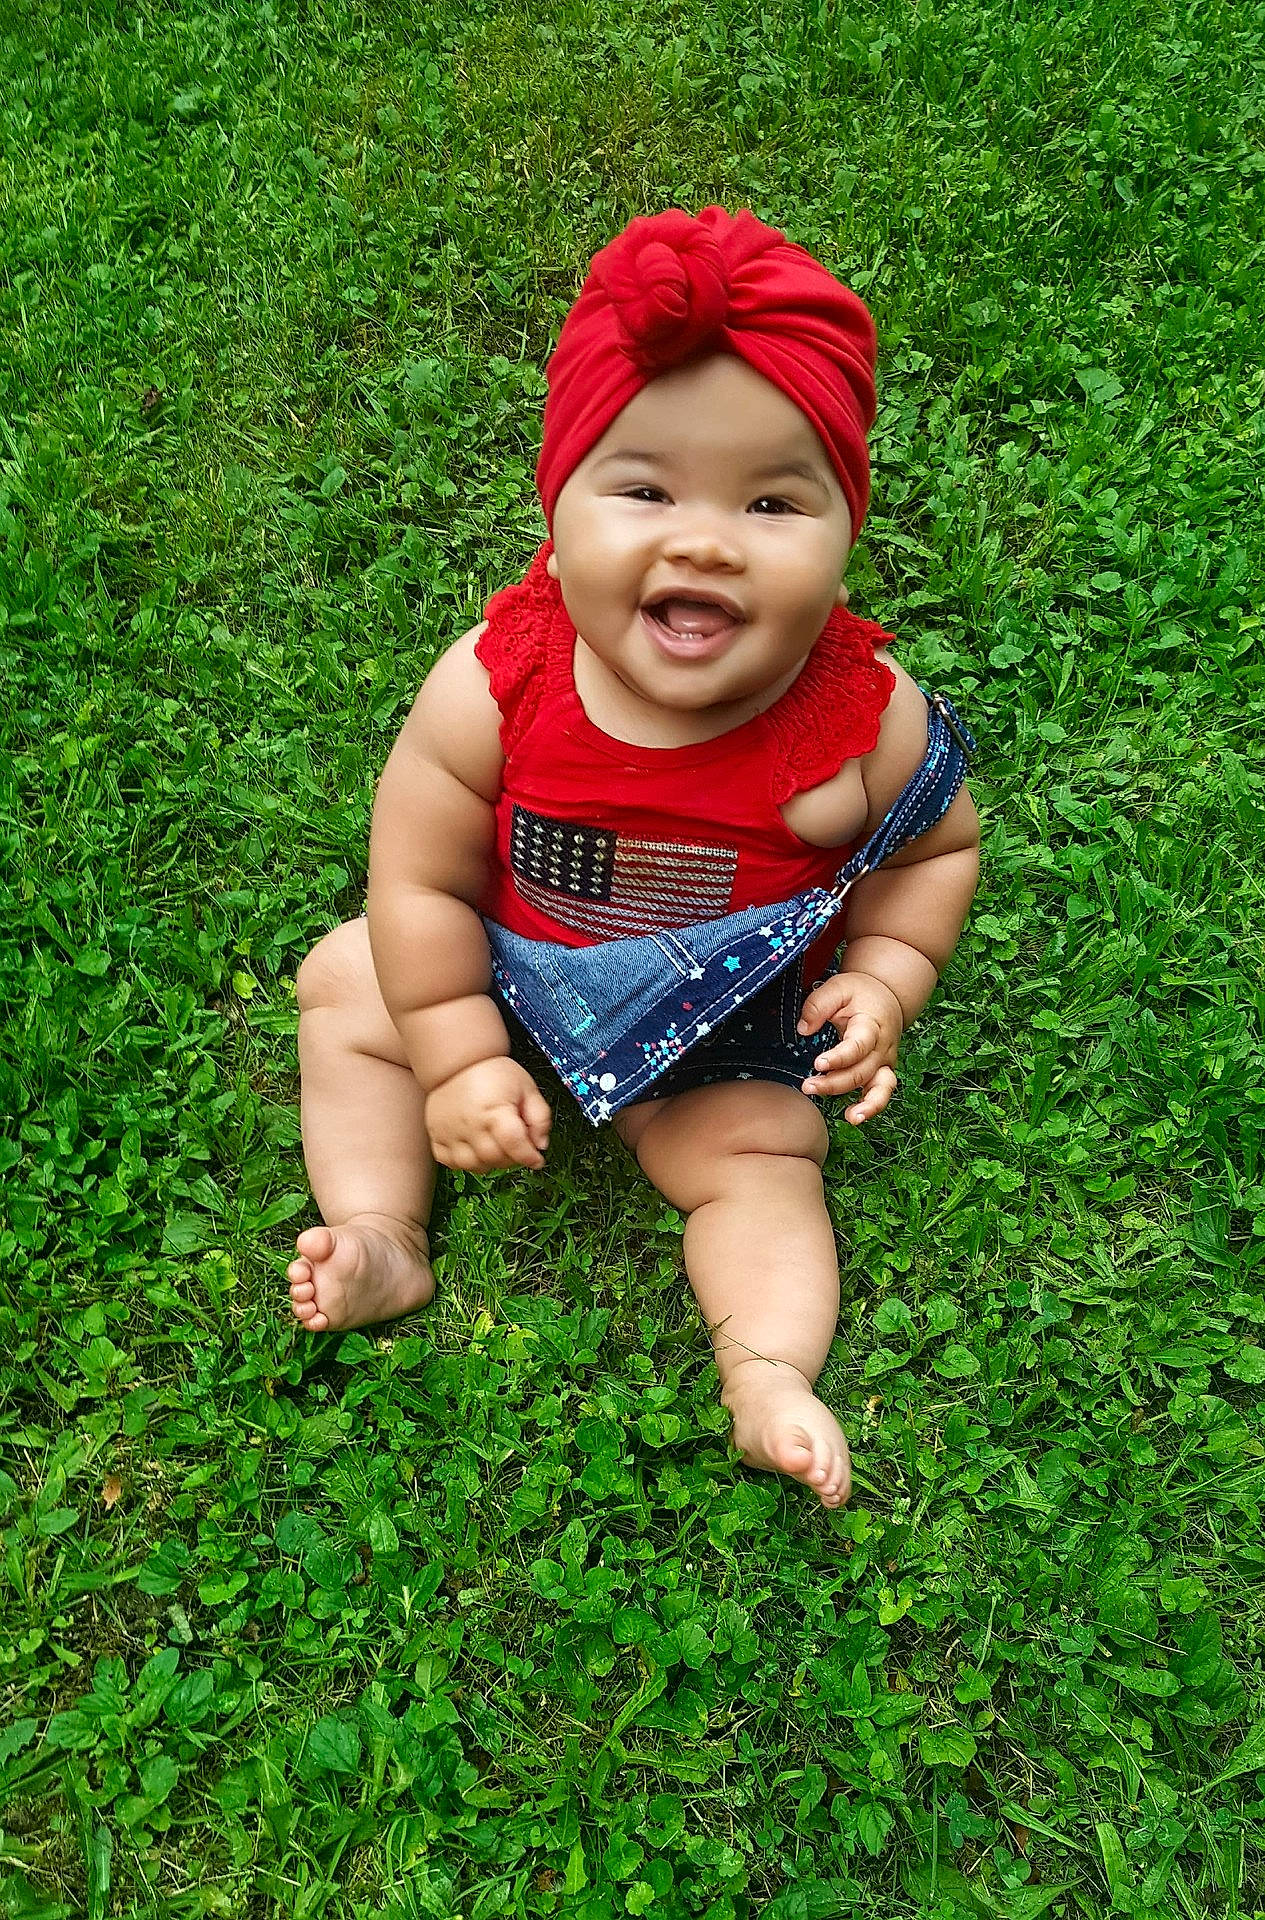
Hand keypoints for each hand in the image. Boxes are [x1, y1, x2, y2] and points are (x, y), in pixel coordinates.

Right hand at [425, 1057, 551, 1170]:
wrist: (459, 1062)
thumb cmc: (494, 1074)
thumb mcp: (527, 1088)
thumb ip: (540, 1117)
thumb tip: (540, 1144)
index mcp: (494, 1110)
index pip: (513, 1143)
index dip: (529, 1156)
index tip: (537, 1159)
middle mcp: (469, 1124)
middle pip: (494, 1158)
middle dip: (511, 1159)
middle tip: (517, 1146)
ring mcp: (449, 1132)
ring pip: (472, 1166)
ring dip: (488, 1162)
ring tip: (495, 1145)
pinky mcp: (436, 1135)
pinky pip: (450, 1162)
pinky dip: (464, 1162)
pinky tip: (474, 1148)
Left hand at [797, 971, 903, 1122]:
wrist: (886, 997)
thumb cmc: (859, 993)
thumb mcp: (837, 987)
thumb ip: (818, 1005)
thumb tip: (803, 1029)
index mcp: (872, 1025)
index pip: (858, 1046)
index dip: (839, 1058)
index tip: (818, 1063)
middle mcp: (882, 1047)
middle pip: (862, 1071)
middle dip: (835, 1083)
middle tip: (808, 1086)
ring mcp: (885, 1062)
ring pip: (881, 1088)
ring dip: (865, 1104)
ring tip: (849, 1118)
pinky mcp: (883, 1072)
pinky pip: (883, 1093)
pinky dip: (872, 1108)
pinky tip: (854, 1117)